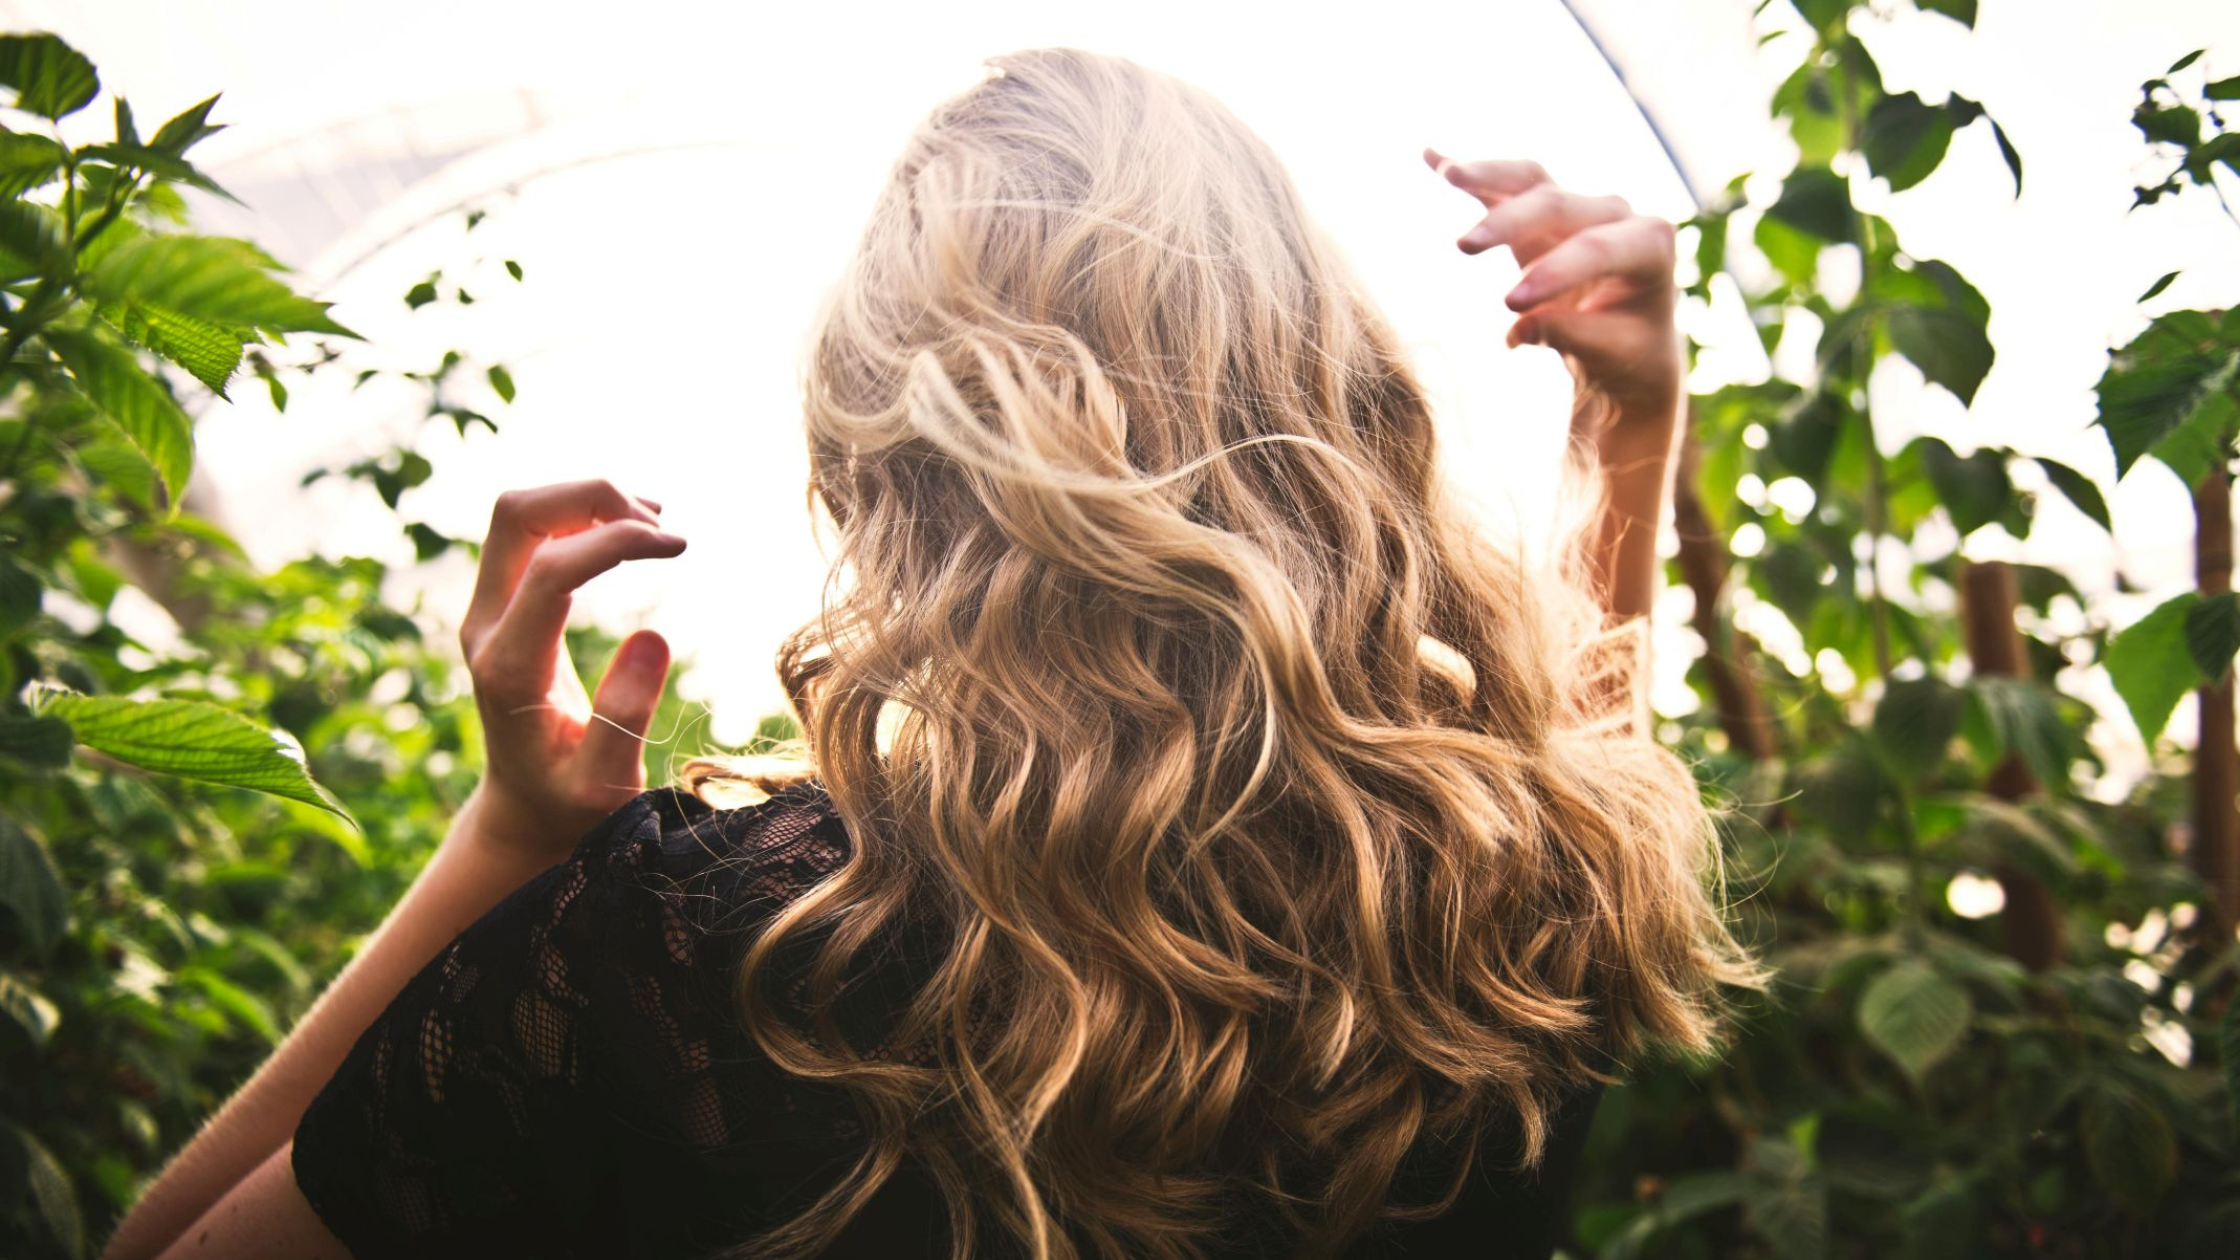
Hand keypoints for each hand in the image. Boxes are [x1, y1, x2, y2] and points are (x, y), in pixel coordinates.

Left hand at [458, 479, 686, 859]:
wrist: (523, 809)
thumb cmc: (570, 804)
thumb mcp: (605, 782)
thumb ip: (624, 715)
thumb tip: (653, 636)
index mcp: (510, 669)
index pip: (550, 568)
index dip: (615, 540)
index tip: (678, 546)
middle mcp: (485, 628)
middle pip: (516, 515)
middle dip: (591, 497)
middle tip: (661, 527)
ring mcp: (488, 611)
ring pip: (521, 513)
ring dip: (586, 501)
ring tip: (655, 526)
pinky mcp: (503, 604)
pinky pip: (531, 532)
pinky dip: (580, 514)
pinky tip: (631, 529)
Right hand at [1424, 149, 1682, 434]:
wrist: (1627, 342)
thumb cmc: (1627, 351)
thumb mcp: (1611, 354)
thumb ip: (1573, 336)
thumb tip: (1519, 328)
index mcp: (1649, 245)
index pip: (1596, 249)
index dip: (1553, 271)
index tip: (1509, 305)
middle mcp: (1617, 214)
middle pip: (1557, 205)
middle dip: (1510, 222)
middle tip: (1463, 247)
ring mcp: (1579, 207)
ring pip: (1532, 181)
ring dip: (1489, 174)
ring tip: (1448, 175)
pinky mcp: (1544, 211)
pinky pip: (1507, 185)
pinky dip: (1473, 175)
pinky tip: (1431, 157)